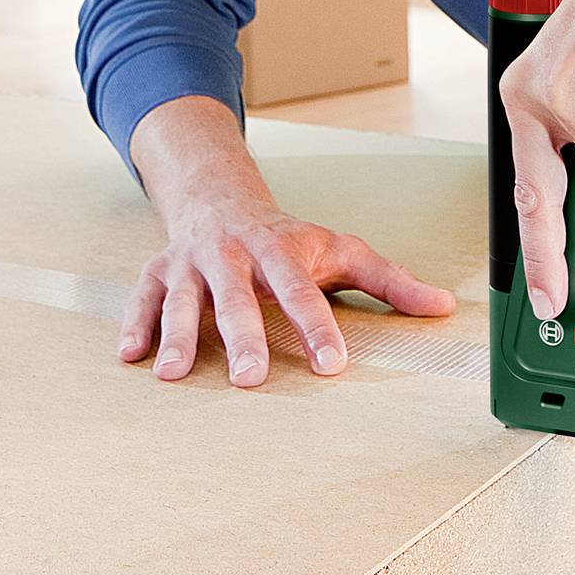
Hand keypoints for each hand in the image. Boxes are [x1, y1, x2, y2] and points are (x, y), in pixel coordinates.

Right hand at [125, 196, 457, 384]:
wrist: (220, 195)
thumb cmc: (287, 236)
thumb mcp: (339, 249)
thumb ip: (389, 281)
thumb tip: (443, 307)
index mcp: (280, 251)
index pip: (302, 291)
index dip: (317, 327)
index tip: (332, 363)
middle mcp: (233, 254)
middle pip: (237, 297)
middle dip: (242, 337)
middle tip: (249, 380)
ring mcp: (192, 262)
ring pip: (184, 299)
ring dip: (178, 335)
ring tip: (174, 374)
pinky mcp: (159, 271)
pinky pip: (142, 298)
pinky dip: (135, 324)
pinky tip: (131, 356)